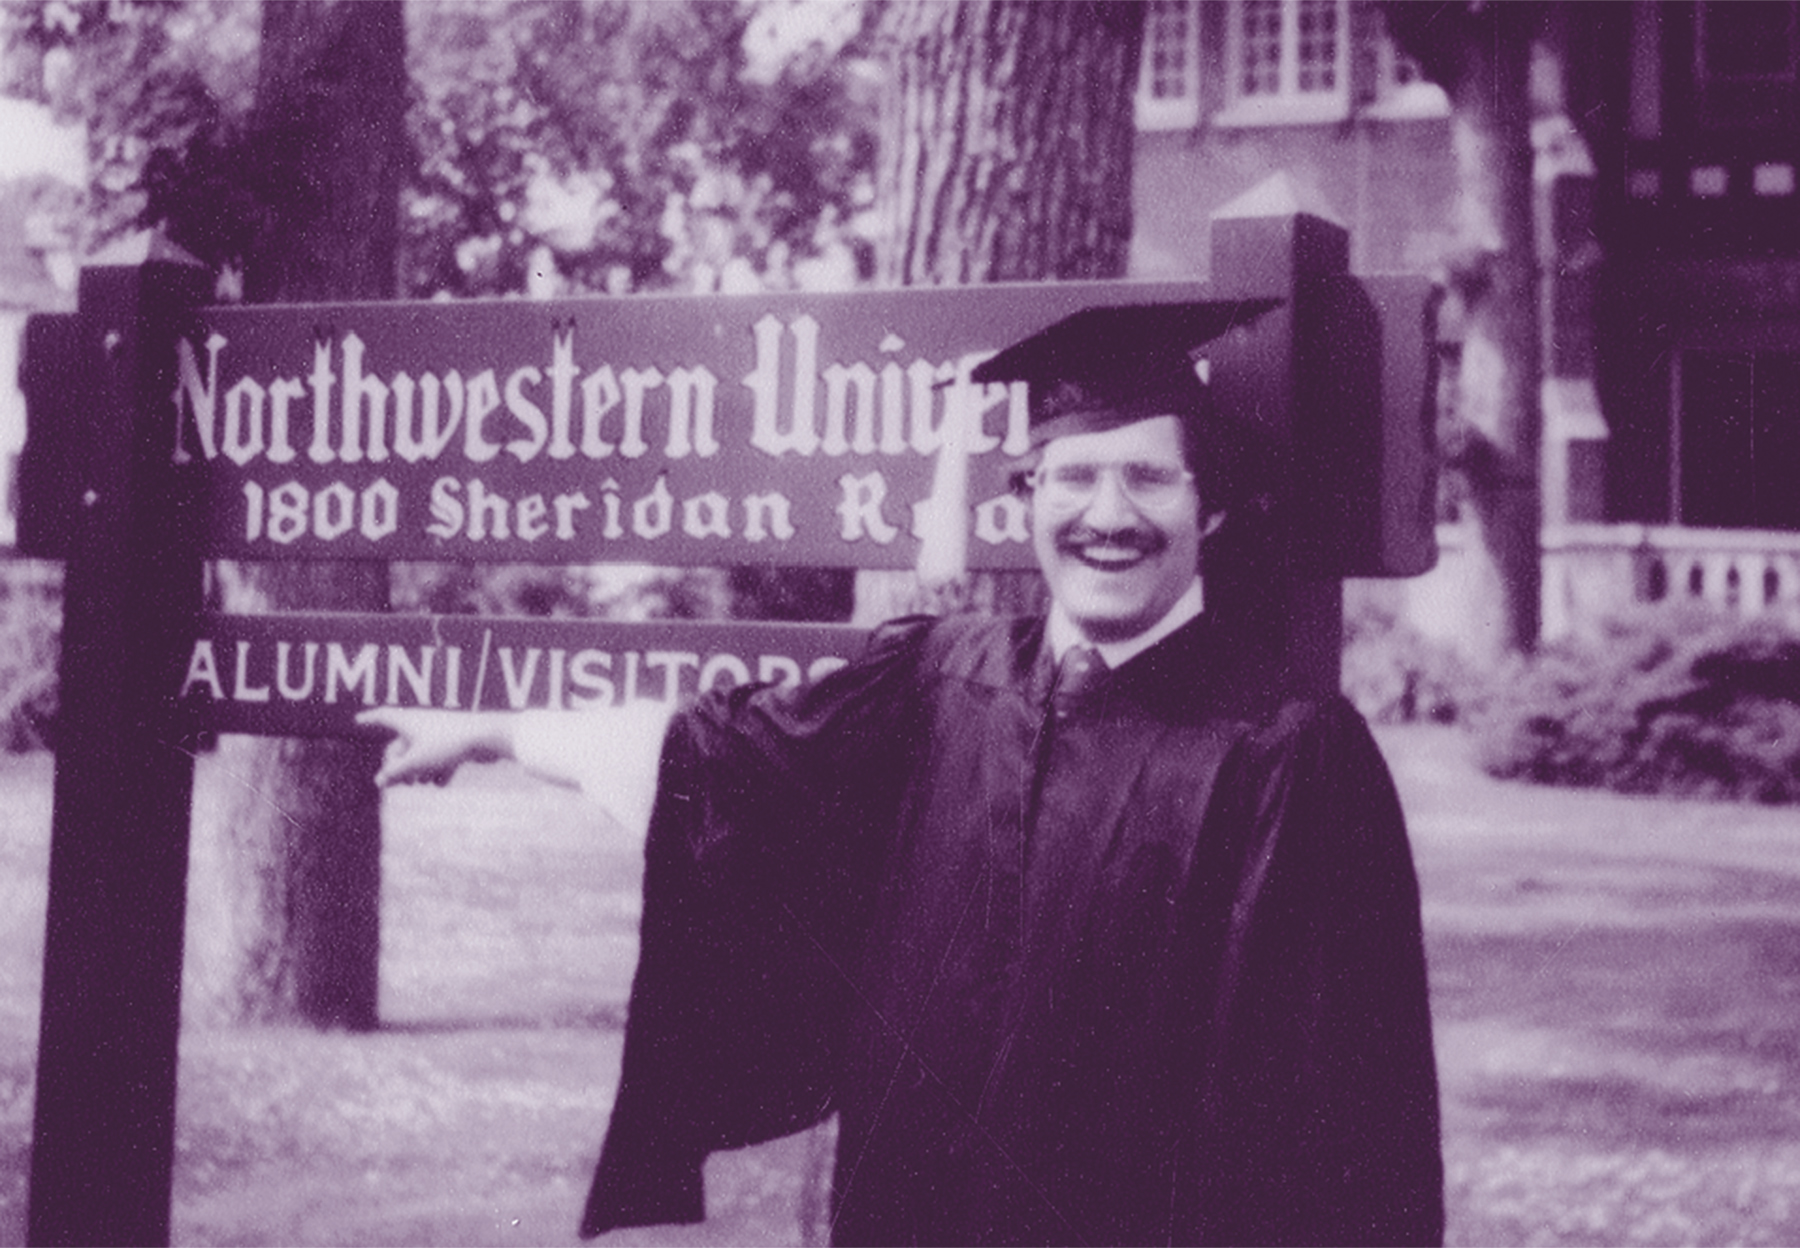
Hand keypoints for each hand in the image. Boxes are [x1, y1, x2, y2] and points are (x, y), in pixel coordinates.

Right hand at [356, 707, 509, 786]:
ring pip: (421, 753)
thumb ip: (395, 774)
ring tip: (422, 781)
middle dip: (398, 764)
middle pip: (401, 744)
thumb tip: (379, 782)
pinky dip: (439, 769)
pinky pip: (439, 757)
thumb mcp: (416, 763)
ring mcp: (440, 732)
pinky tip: (442, 782)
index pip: (383, 717)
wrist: (487, 737)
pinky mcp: (455, 742)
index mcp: (409, 720)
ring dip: (419, 770)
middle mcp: (423, 722)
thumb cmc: (448, 745)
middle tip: (398, 782)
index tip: (358, 720)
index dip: (369, 719)